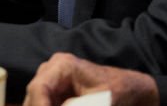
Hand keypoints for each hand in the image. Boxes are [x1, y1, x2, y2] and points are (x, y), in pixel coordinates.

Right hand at [23, 53, 158, 105]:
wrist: (132, 90)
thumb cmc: (118, 92)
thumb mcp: (98, 104)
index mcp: (63, 65)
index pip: (39, 88)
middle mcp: (51, 69)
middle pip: (34, 95)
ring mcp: (52, 79)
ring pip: (36, 100)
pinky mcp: (56, 91)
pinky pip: (45, 102)